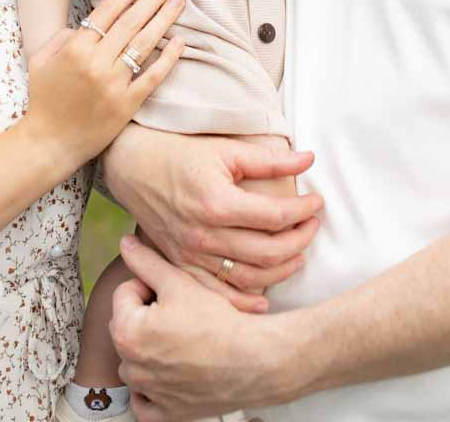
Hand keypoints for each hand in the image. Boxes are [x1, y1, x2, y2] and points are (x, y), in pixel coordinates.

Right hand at [25, 0, 184, 174]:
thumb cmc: (44, 99)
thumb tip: (86, 24)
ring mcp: (113, 84)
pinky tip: (180, 42)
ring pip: (144, 44)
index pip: (107, 12)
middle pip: (131, 22)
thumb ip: (61, 36)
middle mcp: (96, 63)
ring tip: (178, 1)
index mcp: (75, 48)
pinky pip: (152, 78)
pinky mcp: (127, 105)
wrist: (48, 142)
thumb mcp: (40, 60)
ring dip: (164, 19)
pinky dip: (167, 59)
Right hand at [102, 126, 322, 294]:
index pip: (275, 217)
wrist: (132, 166)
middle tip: (313, 226)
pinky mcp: (182, 264)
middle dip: (300, 241)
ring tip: (298, 255)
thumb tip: (309, 159)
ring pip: (248, 278)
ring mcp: (191, 254)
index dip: (303, 211)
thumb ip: (268, 159)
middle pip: (267, 252)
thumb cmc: (180, 153)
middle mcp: (204, 234)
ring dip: (281, 270)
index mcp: (217, 203)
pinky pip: (218, 293)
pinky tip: (265, 297)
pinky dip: (244, 301)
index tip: (317, 203)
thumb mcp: (225, 149)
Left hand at [111, 236, 287, 421]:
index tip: (174, 292)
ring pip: (135, 361)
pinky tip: (173, 373)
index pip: (124, 294)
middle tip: (179, 312)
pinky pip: (146, 402)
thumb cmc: (217, 319)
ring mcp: (148, 393)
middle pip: (127, 327)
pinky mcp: (165, 414)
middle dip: (146, 316)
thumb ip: (146, 261)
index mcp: (127, 331)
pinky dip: (153, 391)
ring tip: (181, 338)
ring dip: (149, 349)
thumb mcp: (179, 281)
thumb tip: (124, 244)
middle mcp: (131, 366)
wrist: (254, 359)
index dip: (149, 285)